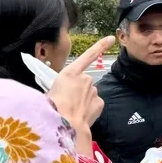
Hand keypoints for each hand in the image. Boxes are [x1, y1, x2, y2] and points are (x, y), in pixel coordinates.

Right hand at [48, 36, 114, 155]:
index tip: (111, 38)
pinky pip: (94, 104)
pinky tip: (81, 115)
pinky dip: (89, 109)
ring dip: (82, 101)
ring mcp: (94, 90)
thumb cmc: (51, 108)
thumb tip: (65, 94)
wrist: (63, 124)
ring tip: (71, 111)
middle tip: (67, 103)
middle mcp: (85, 78)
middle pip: (83, 83)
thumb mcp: (50, 92)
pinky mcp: (99, 102)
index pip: (88, 56)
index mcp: (70, 73)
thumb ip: (62, 87)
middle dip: (78, 91)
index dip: (100, 46)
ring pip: (88, 94)